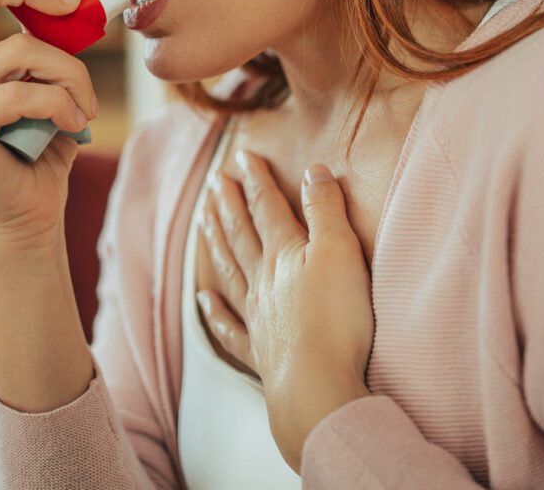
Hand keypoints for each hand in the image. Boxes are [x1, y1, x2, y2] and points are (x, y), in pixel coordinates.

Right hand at [0, 0, 98, 247]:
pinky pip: (22, 92)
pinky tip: (73, 124)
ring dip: (70, 73)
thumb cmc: (44, 139)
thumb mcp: (48, 74)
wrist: (31, 209)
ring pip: (18, 51)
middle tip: (68, 1)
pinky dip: (62, 103)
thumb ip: (46, 35)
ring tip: (85, 104)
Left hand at [197, 148, 373, 471]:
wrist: (317, 387)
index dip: (256, 179)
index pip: (267, 207)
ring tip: (203, 220)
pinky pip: (230, 328)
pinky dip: (215, 312)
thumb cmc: (335, 319)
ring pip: (230, 271)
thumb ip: (326, 210)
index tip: (242, 155)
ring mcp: (257, 317)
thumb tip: (314, 169)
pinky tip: (204, 299)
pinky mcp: (261, 353)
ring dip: (216, 243)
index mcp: (284, 254)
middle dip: (230, 204)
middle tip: (216, 181)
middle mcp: (263, 281)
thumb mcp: (340, 252)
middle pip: (242, 234)